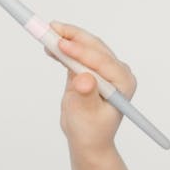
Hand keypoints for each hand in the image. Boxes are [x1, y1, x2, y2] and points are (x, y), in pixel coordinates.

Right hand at [50, 21, 136, 155]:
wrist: (87, 140)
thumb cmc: (91, 132)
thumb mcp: (87, 115)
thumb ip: (86, 96)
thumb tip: (84, 79)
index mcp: (123, 82)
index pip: (101, 60)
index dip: (80, 50)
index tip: (61, 44)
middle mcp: (117, 71)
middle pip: (94, 47)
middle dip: (72, 37)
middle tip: (49, 29)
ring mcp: (104, 69)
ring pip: (85, 46)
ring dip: (66, 38)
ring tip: (46, 33)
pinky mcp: (90, 68)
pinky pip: (77, 53)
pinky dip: (63, 48)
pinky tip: (50, 45)